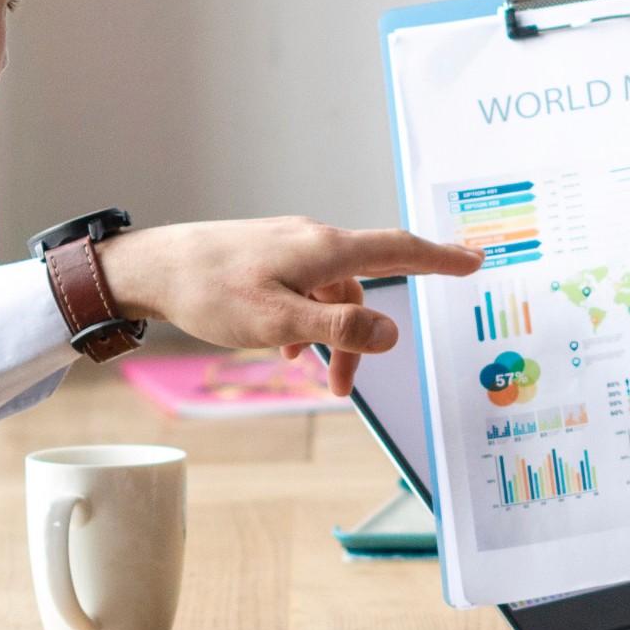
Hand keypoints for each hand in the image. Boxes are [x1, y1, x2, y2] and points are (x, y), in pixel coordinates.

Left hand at [93, 218, 481, 397]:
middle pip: (361, 287)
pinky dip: (305, 321)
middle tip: (342, 389)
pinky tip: (282, 348)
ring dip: (329, 335)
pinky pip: (304, 290)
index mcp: (325, 250)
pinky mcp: (267, 256)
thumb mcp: (279, 321)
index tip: (476, 260)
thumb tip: (392, 333)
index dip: (441, 259)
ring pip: (331, 294)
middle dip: (361, 337)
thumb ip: (339, 329)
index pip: (398, 250)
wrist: (152, 267)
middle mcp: (313, 240)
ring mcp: (289, 246)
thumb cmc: (212, 292)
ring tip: (307, 372)